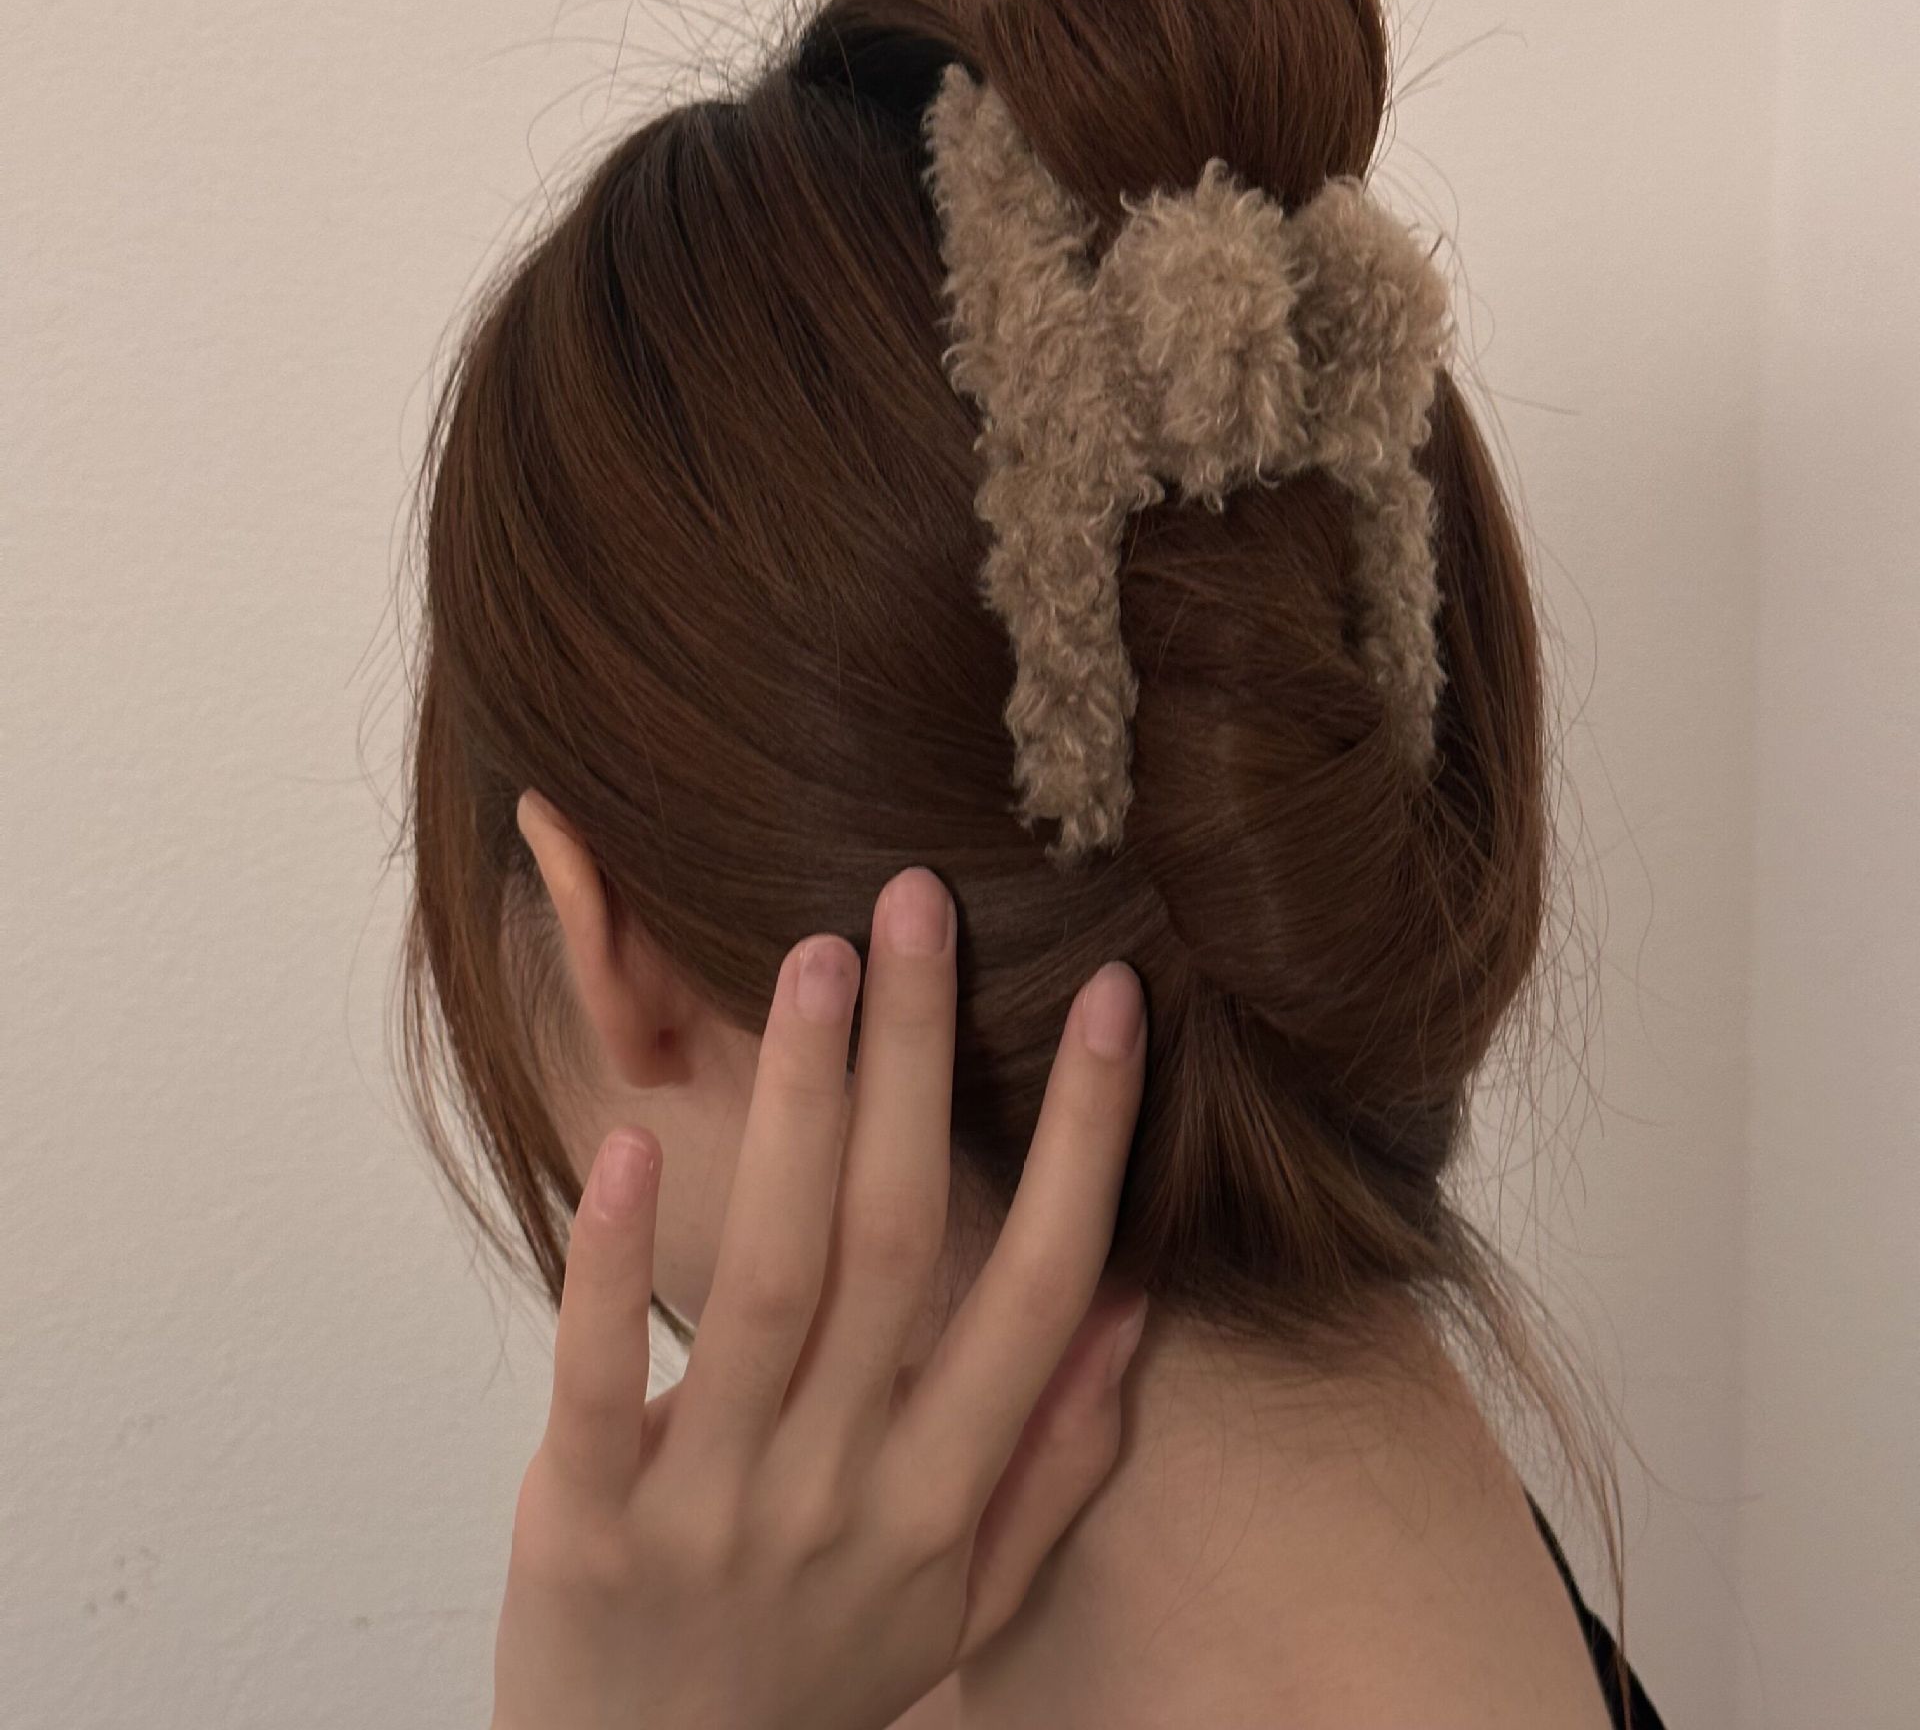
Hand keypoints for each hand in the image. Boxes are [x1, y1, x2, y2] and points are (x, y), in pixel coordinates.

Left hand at [488, 865, 1150, 1729]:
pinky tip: (626, 1145)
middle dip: (922, 1061)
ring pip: (772, 1279)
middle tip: (919, 905)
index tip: (1113, 1000)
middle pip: (903, 1243)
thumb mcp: (968, 1602)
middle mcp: (850, 1490)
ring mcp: (716, 1508)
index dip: (1087, 1138)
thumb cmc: (819, 1678)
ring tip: (819, 961)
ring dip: (801, 1110)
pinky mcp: (583, 1526)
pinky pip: (604, 1380)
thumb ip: (1058, 1458)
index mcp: (948, 1496)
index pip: (1043, 1288)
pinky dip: (614, 1266)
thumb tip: (1137, 1305)